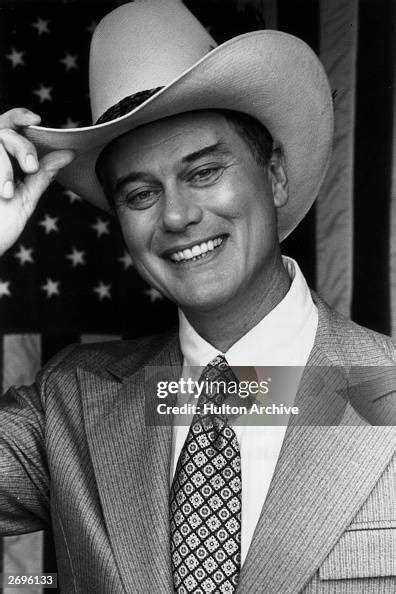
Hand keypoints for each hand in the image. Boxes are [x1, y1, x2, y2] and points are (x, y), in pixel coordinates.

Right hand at [0, 108, 74, 255]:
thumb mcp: (24, 199)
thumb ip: (41, 175)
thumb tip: (67, 154)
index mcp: (1, 161)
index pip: (9, 127)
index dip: (20, 116)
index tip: (37, 119)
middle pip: (3, 129)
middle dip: (21, 146)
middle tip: (30, 168)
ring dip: (5, 165)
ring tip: (7, 192)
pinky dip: (0, 171)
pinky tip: (1, 192)